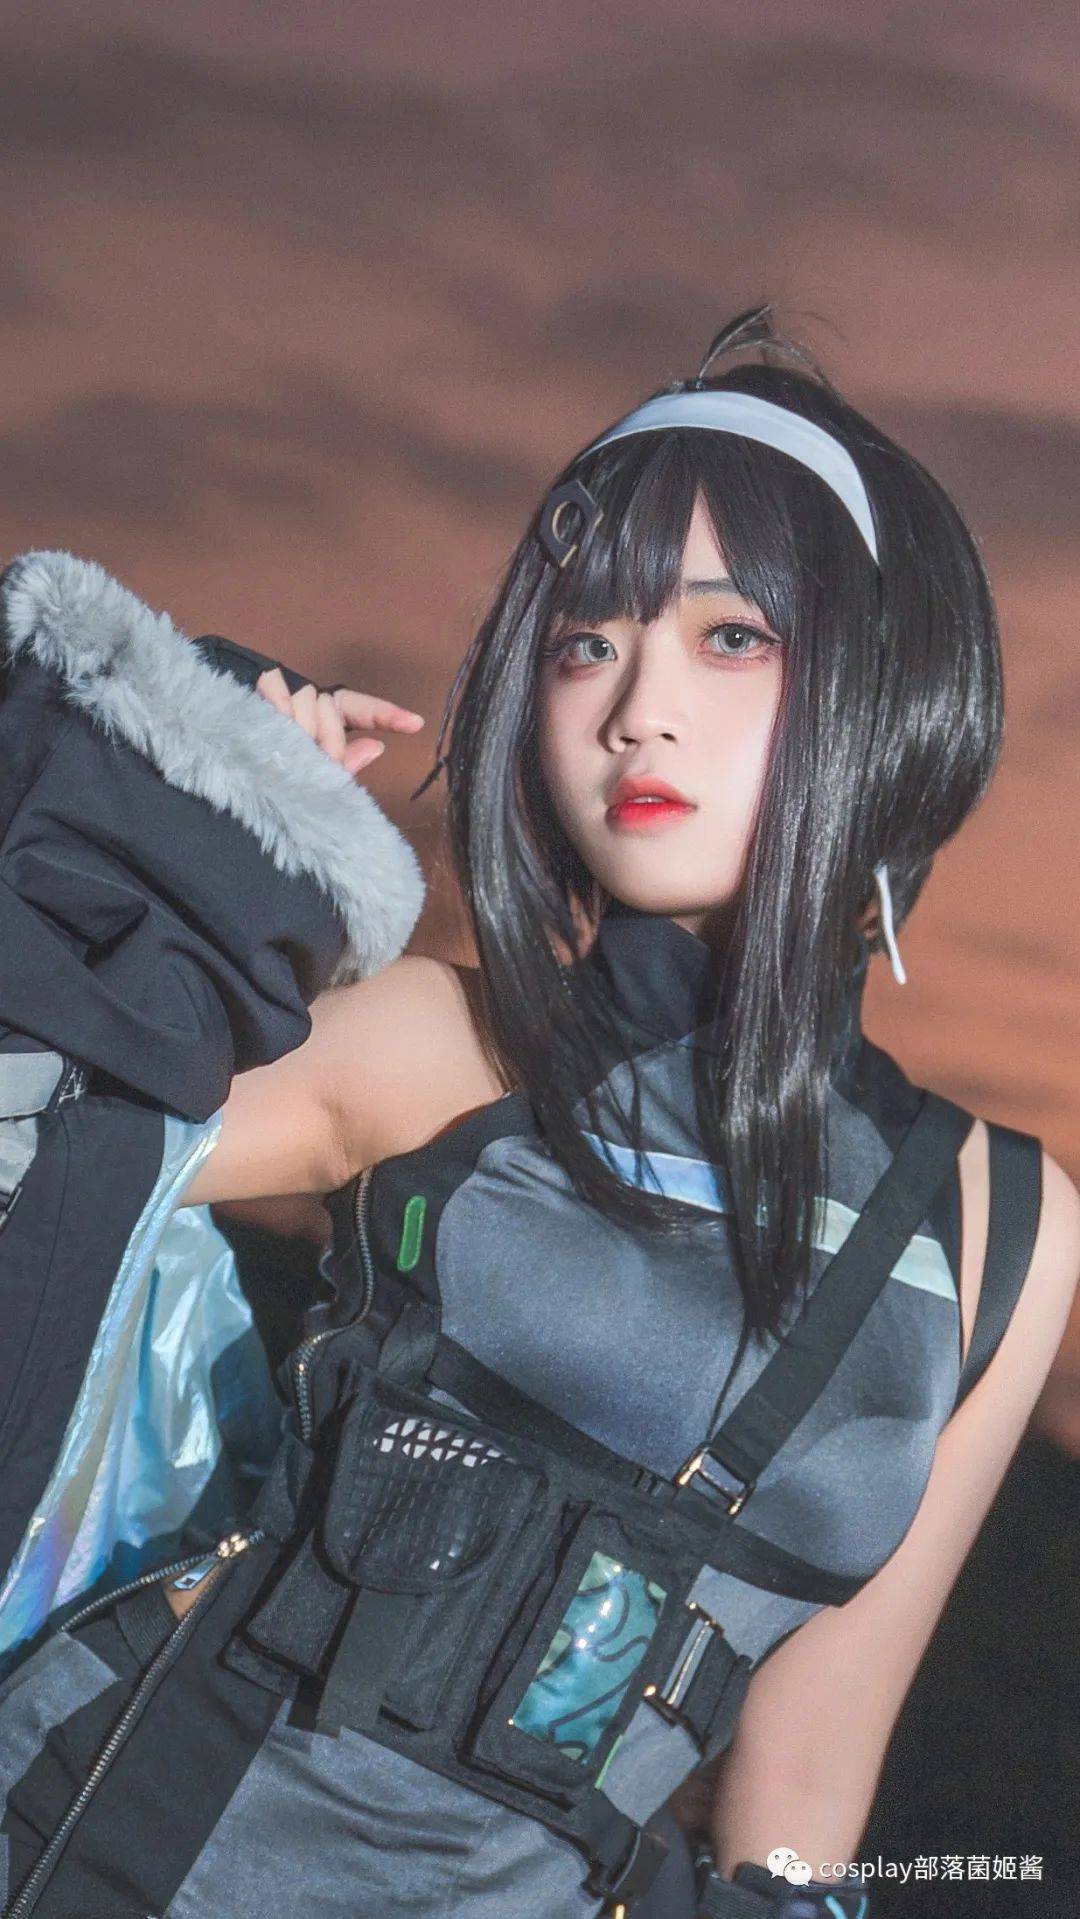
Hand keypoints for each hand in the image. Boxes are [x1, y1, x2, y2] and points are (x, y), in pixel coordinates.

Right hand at [254, 667, 423, 779]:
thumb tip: (376, 748)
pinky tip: (270, 716)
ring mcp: (289, 693)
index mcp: (327, 719)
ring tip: (282, 747)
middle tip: (313, 762)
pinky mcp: (264, 688)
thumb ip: (341, 765)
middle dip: (327, 739)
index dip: (387, 715)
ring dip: (300, 727)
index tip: (416, 724)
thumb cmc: (271, 769)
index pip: (361, 710)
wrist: (222, 750)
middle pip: (332, 710)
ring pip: (309, 699)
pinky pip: (276, 684)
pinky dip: (276, 702)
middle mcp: (311, 702)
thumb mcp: (310, 776)